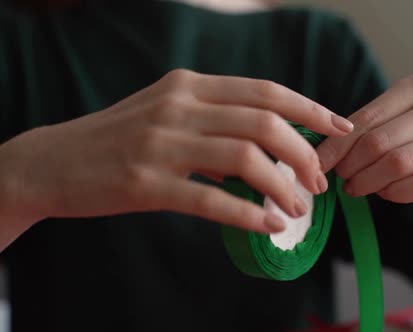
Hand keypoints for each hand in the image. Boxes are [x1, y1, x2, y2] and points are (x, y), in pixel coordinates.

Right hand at [0, 69, 353, 232]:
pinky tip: (267, 225)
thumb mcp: (167, 113)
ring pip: (244, 157)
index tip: (339, 127)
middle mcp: (179, 106)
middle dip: (303, 154)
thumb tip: (268, 147)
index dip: (309, 108)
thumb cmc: (118, 138)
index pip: (265, 90)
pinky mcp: (145, 182)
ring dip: (281, 185)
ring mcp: (161, 143)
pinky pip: (210, 198)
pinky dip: (246, 213)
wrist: (52, 162)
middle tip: (317, 183)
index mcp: (189, 85)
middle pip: (264, 122)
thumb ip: (215, 121)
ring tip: (296, 208)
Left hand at [316, 73, 412, 221]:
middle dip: (351, 164)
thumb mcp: (391, 126)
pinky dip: (396, 192)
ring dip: (369, 181)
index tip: (319, 163)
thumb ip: (361, 131)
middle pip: (380, 140)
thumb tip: (319, 154)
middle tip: (340, 178)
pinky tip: (384, 194)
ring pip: (398, 162)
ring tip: (356, 188)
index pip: (369, 117)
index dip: (338, 144)